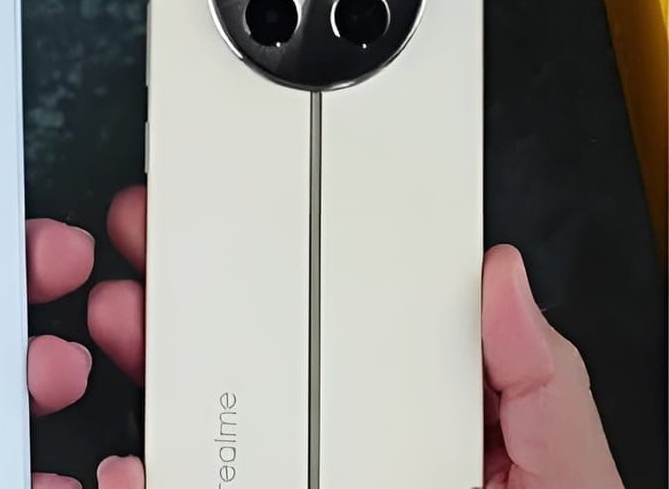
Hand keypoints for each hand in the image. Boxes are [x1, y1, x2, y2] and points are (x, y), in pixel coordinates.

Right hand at [86, 186, 623, 488]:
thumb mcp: (558, 462)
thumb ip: (539, 379)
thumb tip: (505, 279)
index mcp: (409, 418)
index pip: (337, 333)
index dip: (282, 272)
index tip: (243, 223)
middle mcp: (342, 451)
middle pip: (248, 364)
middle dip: (187, 299)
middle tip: (155, 246)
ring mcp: (289, 477)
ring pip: (206, 424)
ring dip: (152, 364)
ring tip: (128, 321)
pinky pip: (190, 480)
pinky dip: (146, 472)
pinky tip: (136, 459)